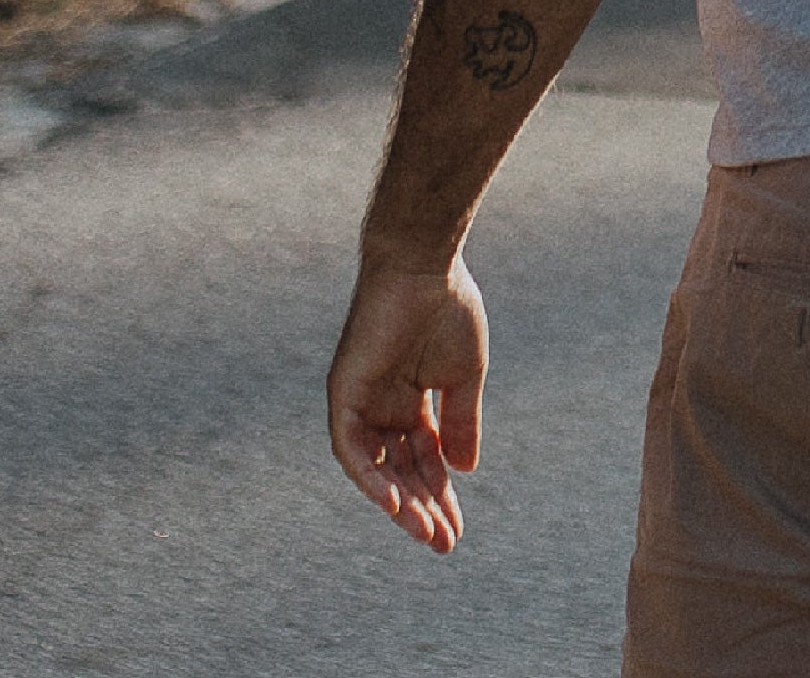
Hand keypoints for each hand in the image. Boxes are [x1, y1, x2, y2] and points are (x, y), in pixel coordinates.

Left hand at [327, 252, 488, 553]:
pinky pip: (350, 446)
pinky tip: (392, 501)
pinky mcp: (344, 392)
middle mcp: (385, 406)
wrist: (424, 265)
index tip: (457, 530)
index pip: (426, 459)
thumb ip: (462, 422)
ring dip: (398, 501)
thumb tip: (466, 471)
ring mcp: (363, 400)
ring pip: (375, 467)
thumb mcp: (465, 374)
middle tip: (444, 543)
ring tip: (424, 531)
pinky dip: (368, 476)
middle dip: (423, 508)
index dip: (441, 494)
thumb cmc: (449, 307)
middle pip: (401, 471)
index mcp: (414, 399)